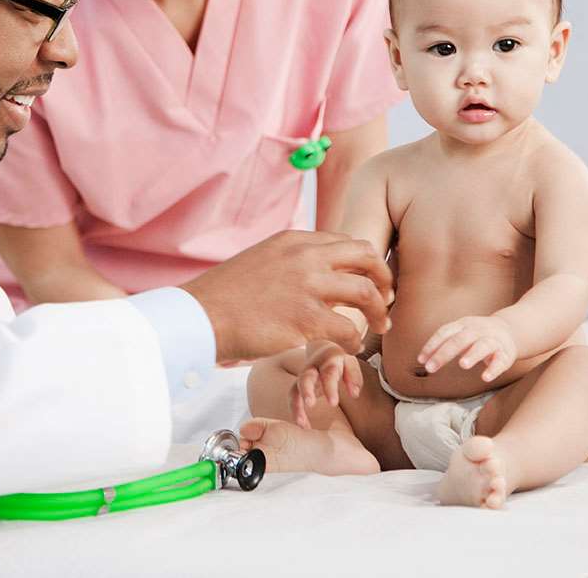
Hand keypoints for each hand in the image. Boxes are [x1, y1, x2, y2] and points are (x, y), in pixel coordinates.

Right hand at [181, 230, 392, 362]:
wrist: (201, 316)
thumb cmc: (226, 295)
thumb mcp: (261, 260)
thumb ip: (290, 261)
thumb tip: (314, 272)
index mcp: (294, 240)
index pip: (346, 242)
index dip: (365, 262)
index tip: (370, 280)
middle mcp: (305, 256)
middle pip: (366, 257)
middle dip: (384, 278)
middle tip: (387, 299)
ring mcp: (307, 286)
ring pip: (366, 292)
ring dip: (378, 312)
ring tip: (378, 327)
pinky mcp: (305, 318)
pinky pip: (349, 329)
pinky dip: (355, 341)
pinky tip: (349, 348)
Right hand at [291, 340, 362, 428]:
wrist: (321, 351)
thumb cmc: (339, 362)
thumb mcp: (350, 363)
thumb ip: (354, 377)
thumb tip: (354, 394)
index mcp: (327, 361)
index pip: (328, 374)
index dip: (329, 388)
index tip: (333, 403)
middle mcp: (311, 368)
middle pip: (305, 378)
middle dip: (306, 390)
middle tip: (310, 404)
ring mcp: (302, 377)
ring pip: (295, 390)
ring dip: (296, 406)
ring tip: (302, 423)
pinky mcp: (297, 386)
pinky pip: (293, 398)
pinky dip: (296, 412)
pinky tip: (303, 425)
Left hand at [417, 315, 517, 382]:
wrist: (509, 330)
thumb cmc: (477, 335)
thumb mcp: (460, 332)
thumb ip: (445, 343)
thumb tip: (423, 360)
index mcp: (463, 325)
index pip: (444, 333)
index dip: (432, 346)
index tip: (421, 360)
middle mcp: (477, 330)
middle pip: (459, 340)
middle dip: (444, 354)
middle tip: (431, 368)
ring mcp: (492, 340)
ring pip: (482, 346)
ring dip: (472, 355)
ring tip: (462, 365)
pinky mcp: (506, 353)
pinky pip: (500, 361)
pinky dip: (493, 369)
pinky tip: (485, 377)